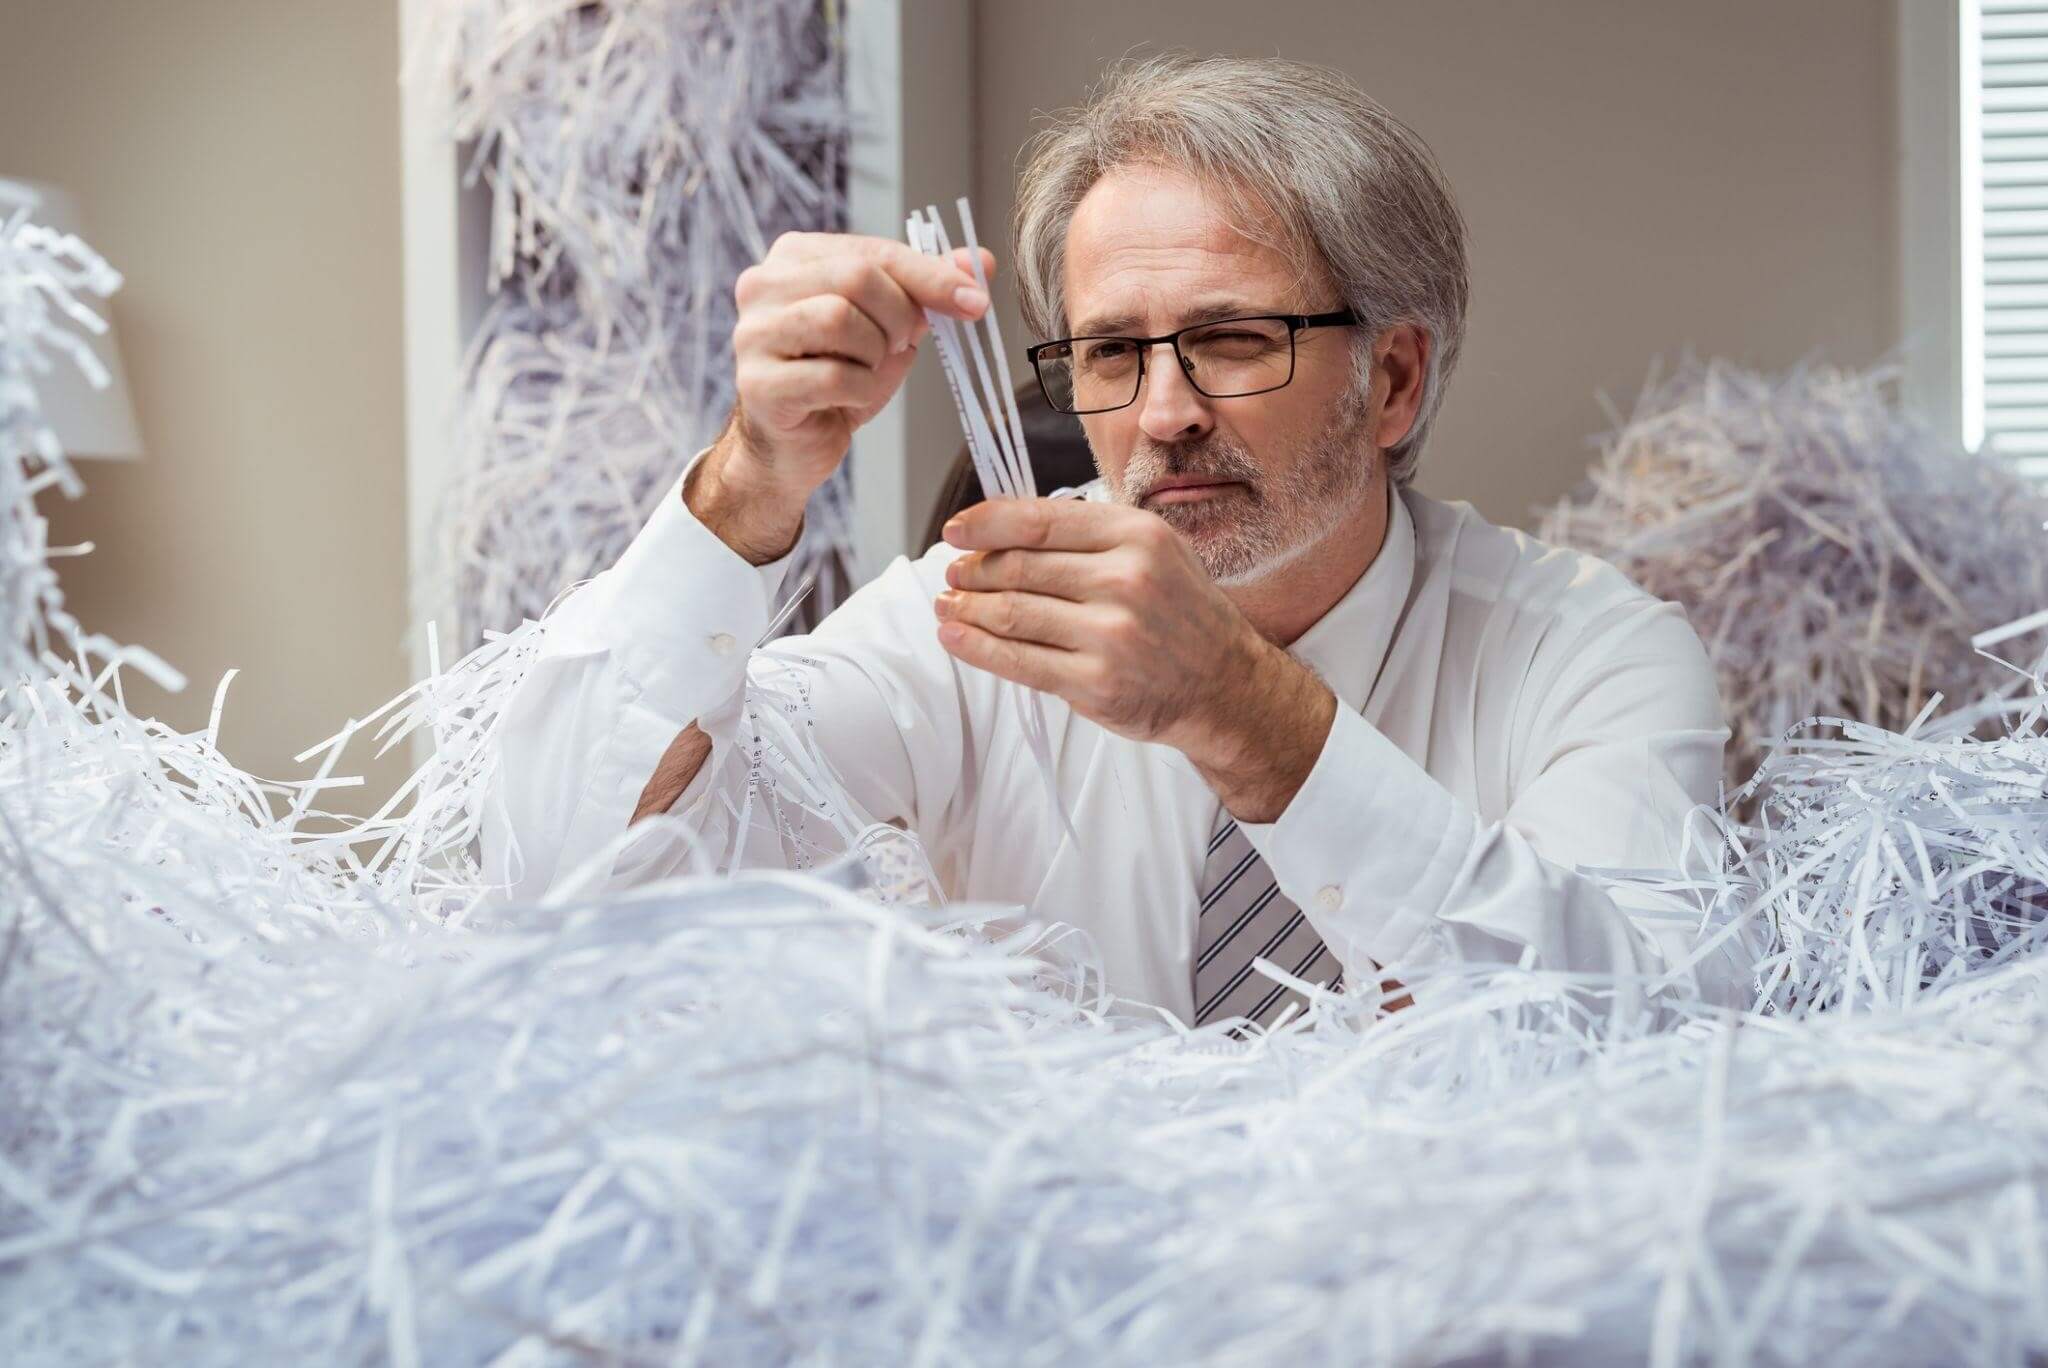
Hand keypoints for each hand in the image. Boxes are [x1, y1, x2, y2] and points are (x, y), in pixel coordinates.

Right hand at [690, 231, 994, 562]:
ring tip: (867, 369)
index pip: (874, 251)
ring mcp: (753, 333)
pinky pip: (832, 376)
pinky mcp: (758, 383)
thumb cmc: (840, 378)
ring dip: (874, 353)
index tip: (974, 302)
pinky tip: (851, 397)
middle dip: (899, 316)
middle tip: (902, 344)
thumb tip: (980, 261)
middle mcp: (762, 284)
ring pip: (839, 319)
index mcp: (795, 257)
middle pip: (856, 277)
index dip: (931, 276)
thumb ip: (930, 288)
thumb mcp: (892, 326)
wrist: (797, 444)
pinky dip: (860, 390)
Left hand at [934, 499, 1338, 822]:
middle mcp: (1125, 580)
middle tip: (953, 573)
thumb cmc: (1181, 613)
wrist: (1226, 684)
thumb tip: (1002, 530)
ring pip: (1012, 614)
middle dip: (973, 570)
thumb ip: (1088, 536)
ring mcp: (1111, 635)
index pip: (1039, 521)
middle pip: (1019, 567)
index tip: (956, 530)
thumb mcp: (1153, 552)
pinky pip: (1019, 662)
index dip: (985, 524)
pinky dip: (977, 648)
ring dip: (967, 608)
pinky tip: (955, 637)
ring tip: (947, 604)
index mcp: (1137, 535)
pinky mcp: (1097, 683)